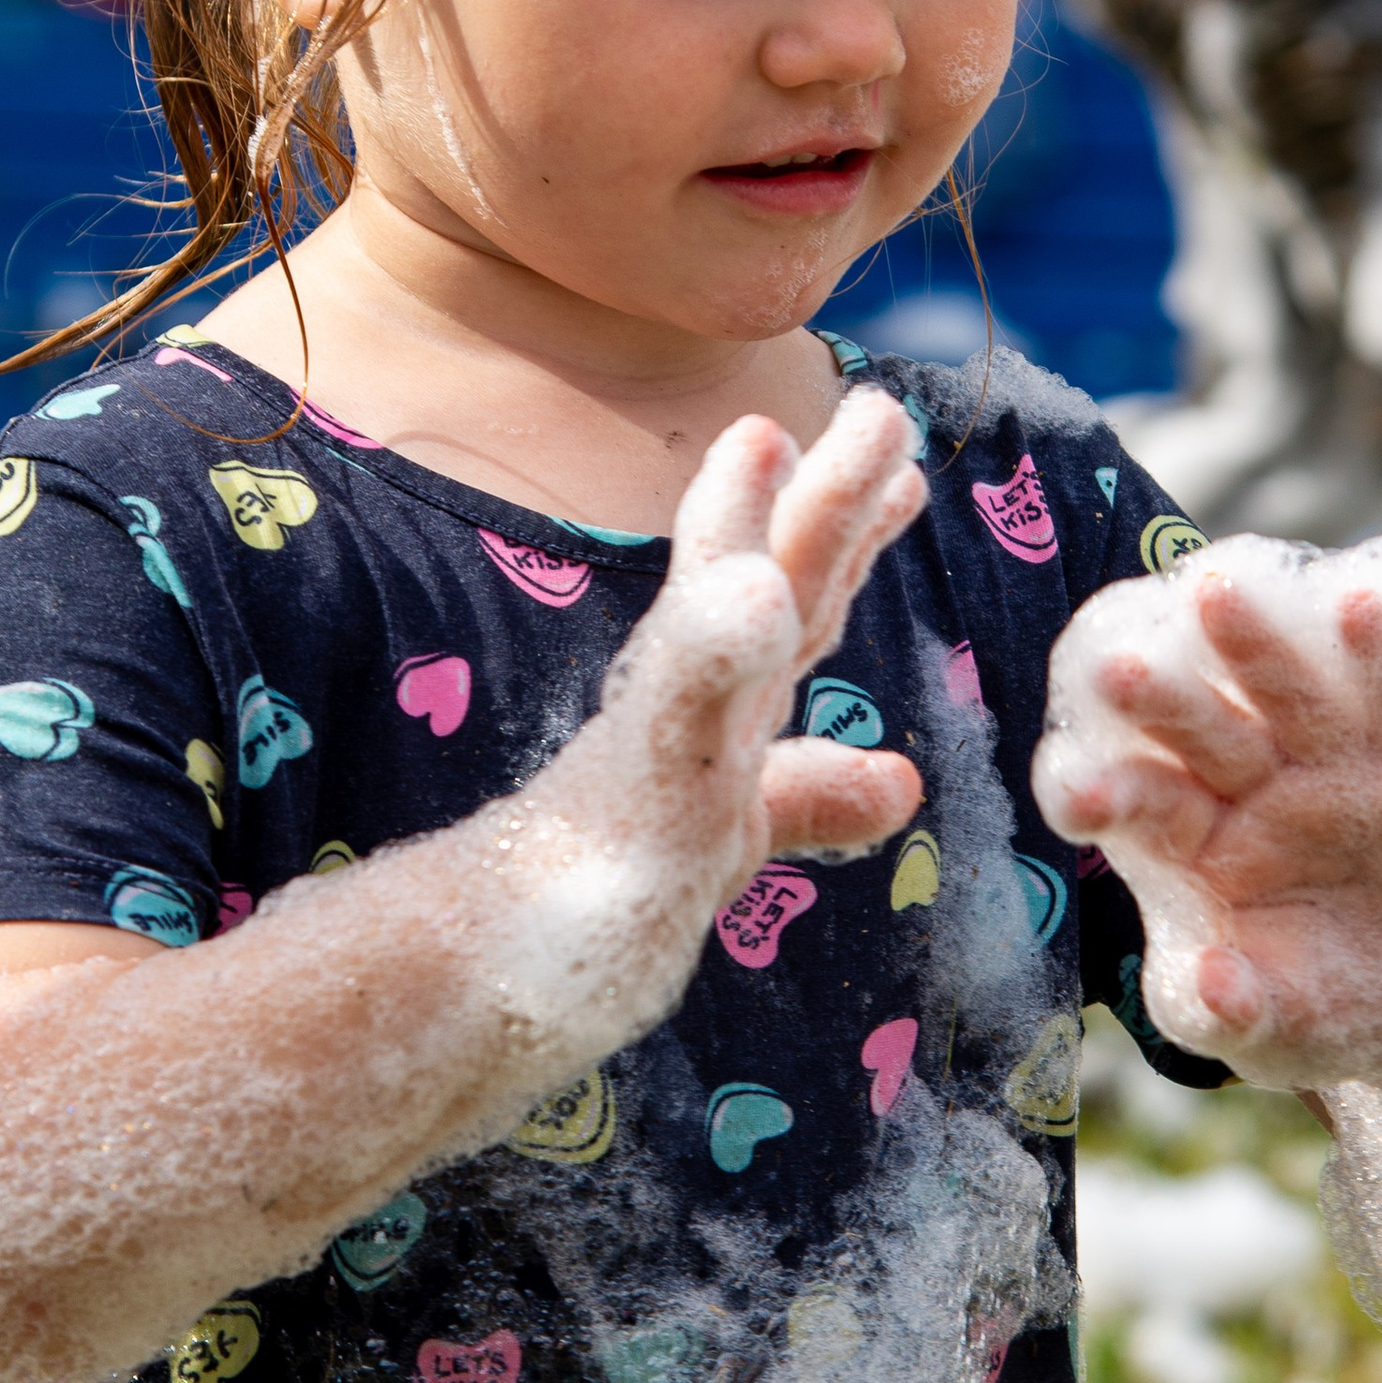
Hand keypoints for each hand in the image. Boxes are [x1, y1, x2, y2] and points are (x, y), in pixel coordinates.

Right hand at [572, 391, 925, 902]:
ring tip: (766, 436)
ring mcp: (646, 756)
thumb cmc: (588, 896)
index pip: (797, 610)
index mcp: (717, 716)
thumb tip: (900, 781)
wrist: (481, 974)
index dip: (847, 531)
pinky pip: (674, 725)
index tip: (900, 460)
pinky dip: (714, 652)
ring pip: (706, 630)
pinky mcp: (622, 805)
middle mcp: (682, 717)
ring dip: (738, 529)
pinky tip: (756, 595)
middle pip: (767, 593)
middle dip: (823, 497)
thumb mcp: (723, 842)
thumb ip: (804, 799)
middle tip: (880, 408)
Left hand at [1033, 556, 1381, 1080]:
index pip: (1146, 809)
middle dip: (1161, 704)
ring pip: (1286, 695)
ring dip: (1253, 644)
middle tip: (1116, 669)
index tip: (1074, 790)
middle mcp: (1258, 786)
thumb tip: (1213, 987)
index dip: (1111, 796)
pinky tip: (1357, 604)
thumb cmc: (1341, 1013)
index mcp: (1202, 845)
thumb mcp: (1286, 1035)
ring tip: (1215, 590)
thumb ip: (1240, 1015)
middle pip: (1201, 735)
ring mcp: (1339, 763)